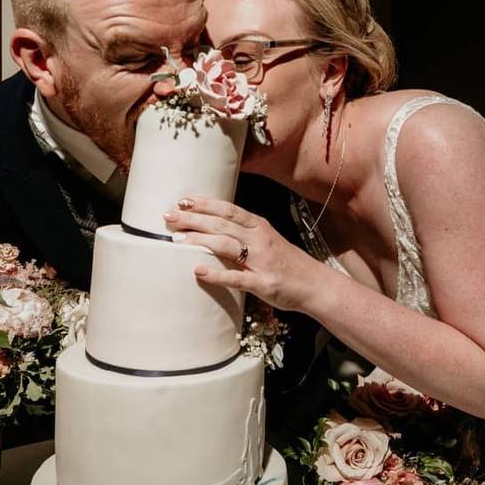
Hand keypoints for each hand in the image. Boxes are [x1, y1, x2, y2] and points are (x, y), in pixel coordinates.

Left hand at [162, 195, 323, 311]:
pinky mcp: (263, 283)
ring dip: (200, 240)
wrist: (316, 285)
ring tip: (176, 240)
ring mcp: (262, 260)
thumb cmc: (287, 264)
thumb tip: (213, 229)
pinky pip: (237, 277)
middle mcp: (259, 239)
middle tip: (168, 215)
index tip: (182, 199)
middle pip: (222, 223)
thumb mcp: (266, 241)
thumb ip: (243, 234)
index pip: (228, 209)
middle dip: (193, 218)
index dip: (205, 203)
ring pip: (226, 244)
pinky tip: (198, 271)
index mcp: (259, 227)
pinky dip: (217, 274)